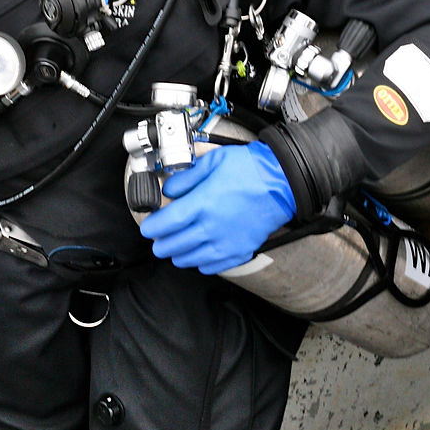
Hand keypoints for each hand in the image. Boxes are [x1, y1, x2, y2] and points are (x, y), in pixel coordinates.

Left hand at [141, 141, 296, 274]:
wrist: (282, 182)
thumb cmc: (251, 170)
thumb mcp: (213, 161)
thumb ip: (186, 178)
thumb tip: (169, 190)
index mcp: (202, 204)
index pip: (165, 225)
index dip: (151, 228)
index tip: (148, 227)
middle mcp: (211, 227)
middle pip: (173, 246)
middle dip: (160, 244)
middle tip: (158, 239)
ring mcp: (225, 243)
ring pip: (190, 259)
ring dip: (177, 255)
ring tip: (175, 248)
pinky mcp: (239, 251)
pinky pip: (212, 267)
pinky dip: (200, 264)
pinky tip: (198, 256)